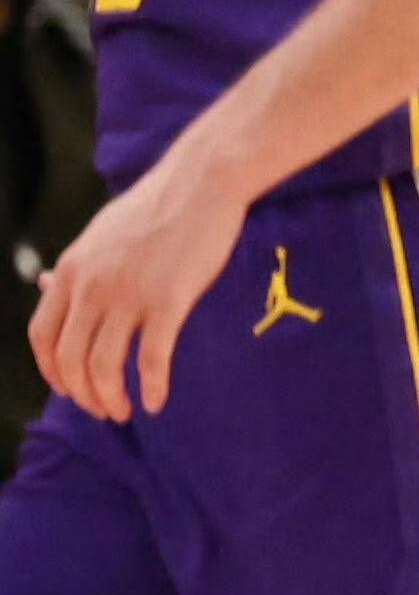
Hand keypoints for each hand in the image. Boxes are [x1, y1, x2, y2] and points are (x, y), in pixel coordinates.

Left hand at [29, 146, 251, 419]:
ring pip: (105, 365)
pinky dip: (152, 386)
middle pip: (72, 358)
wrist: (200, 182)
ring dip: (112, 398)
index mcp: (71, 270)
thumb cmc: (154, 207)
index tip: (68, 388)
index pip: (43, 335)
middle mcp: (91, 286)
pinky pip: (152, 357)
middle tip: (104, 409)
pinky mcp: (168, 300)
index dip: (51, 370)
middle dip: (83, 394)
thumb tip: (44, 283)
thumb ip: (73, 266)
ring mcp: (128, 294)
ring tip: (126, 411)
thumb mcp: (98, 235)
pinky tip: (157, 402)